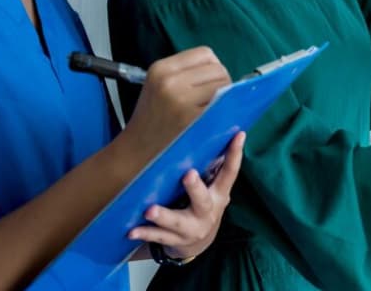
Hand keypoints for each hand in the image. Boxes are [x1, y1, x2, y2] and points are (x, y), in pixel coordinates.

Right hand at [123, 47, 231, 160]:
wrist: (136, 152)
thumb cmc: (151, 120)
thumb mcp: (159, 86)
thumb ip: (186, 73)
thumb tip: (222, 70)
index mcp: (161, 68)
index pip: (205, 53)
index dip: (211, 68)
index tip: (206, 83)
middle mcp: (171, 81)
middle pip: (219, 69)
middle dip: (221, 83)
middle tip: (209, 100)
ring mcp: (182, 101)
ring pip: (224, 87)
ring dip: (225, 98)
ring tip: (209, 110)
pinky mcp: (193, 120)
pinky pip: (223, 107)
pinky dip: (225, 113)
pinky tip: (214, 120)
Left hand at [129, 132, 244, 258]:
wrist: (198, 244)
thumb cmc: (203, 205)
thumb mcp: (213, 189)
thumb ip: (211, 166)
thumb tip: (209, 126)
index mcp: (219, 194)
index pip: (230, 172)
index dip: (235, 154)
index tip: (238, 135)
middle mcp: (207, 212)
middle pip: (203, 200)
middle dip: (195, 188)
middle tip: (188, 175)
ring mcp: (192, 229)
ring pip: (177, 223)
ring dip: (164, 216)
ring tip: (150, 210)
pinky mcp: (175, 241)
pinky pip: (159, 237)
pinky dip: (145, 233)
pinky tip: (132, 230)